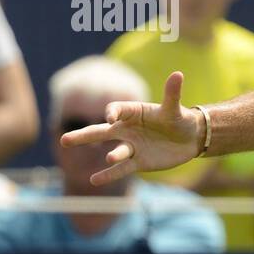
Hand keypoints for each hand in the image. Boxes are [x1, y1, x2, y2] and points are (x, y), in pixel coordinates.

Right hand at [60, 71, 202, 186]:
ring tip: (109, 158)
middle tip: (64, 140)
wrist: (189, 139)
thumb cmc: (179, 119)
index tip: (111, 117)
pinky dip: (109, 174)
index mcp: (132, 112)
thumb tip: (177, 74)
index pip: (116, 110)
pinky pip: (122, 169)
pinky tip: (94, 180)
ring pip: (115, 152)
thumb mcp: (175, 108)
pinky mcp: (138, 162)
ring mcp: (131, 146)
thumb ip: (172, 93)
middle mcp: (127, 129)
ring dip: (112, 156)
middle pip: (101, 132)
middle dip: (84, 136)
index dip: (112, 112)